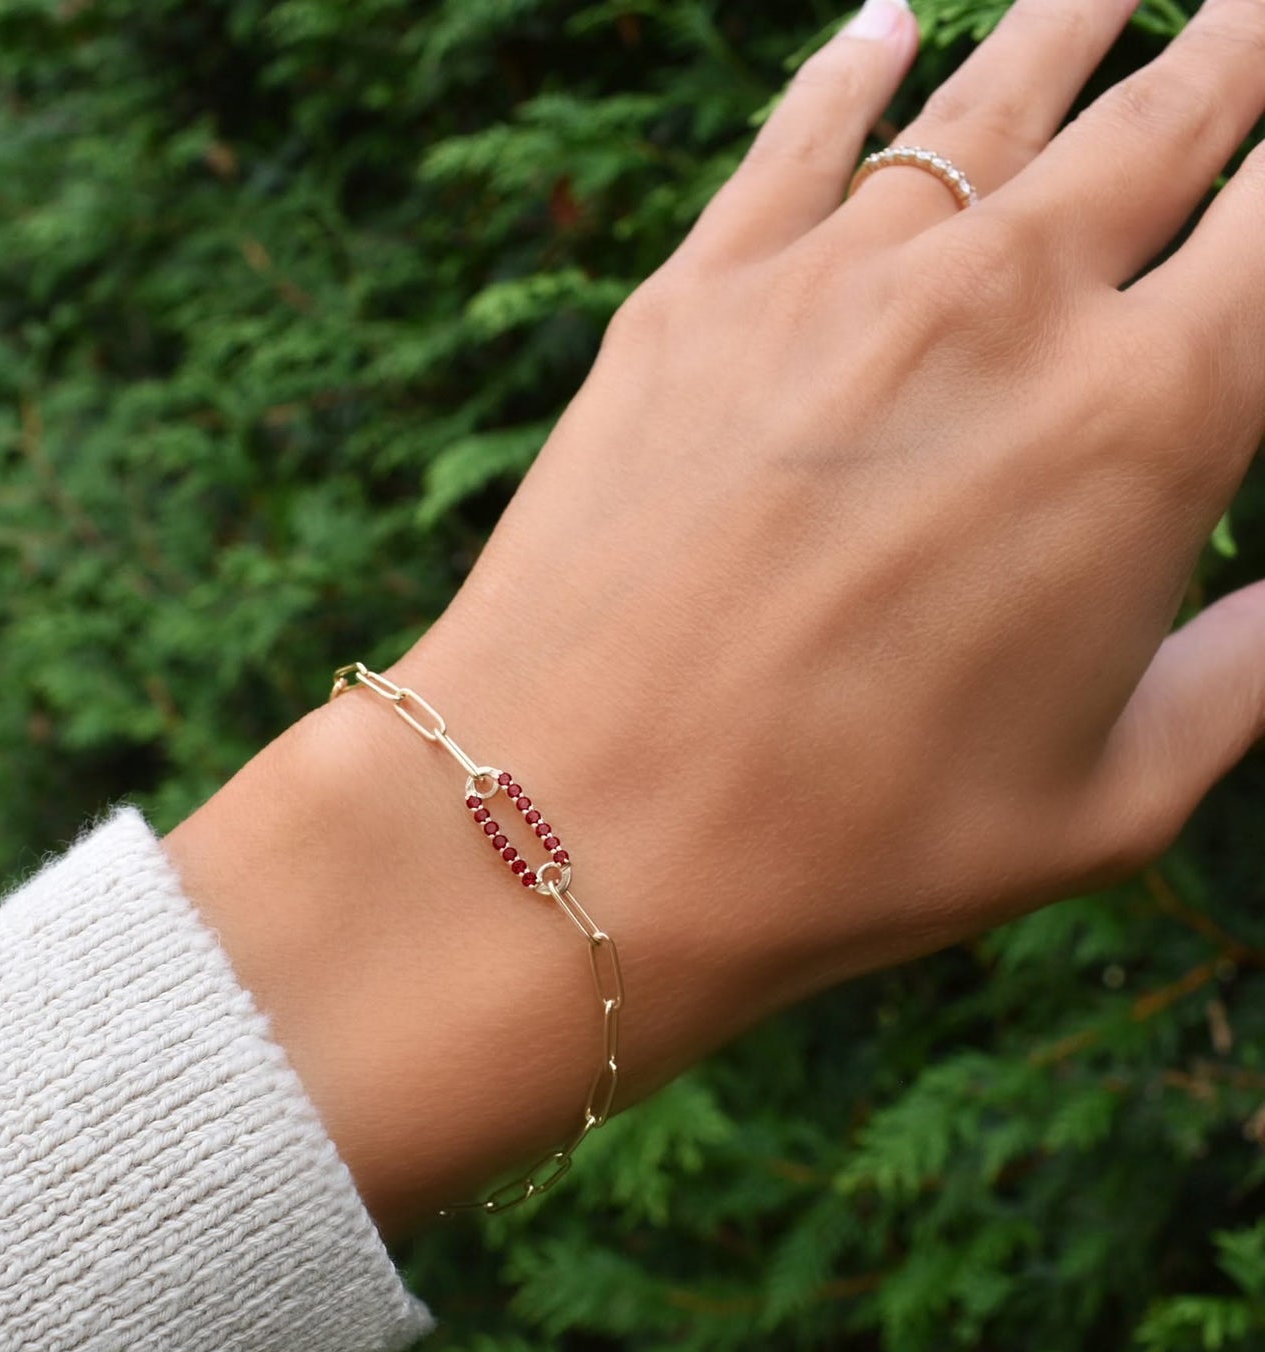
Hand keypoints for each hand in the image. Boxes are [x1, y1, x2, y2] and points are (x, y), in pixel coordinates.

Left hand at [169, 0, 1264, 1232]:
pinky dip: (852, 71)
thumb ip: (1240, 676)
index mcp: (1145, 425)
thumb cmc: (842, 848)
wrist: (575, 823)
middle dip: (1228, 55)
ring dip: (1070, 28)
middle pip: (1161, 122)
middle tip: (1249, 14)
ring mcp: (835, 286)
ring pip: (990, 100)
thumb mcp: (1096, 807)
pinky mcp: (693, 300)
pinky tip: (885, 26)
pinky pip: (797, 143)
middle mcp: (1004, 309)